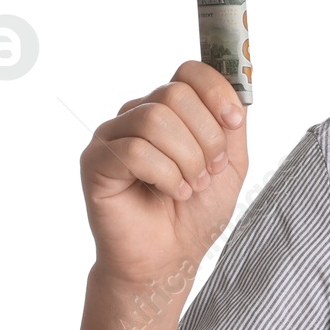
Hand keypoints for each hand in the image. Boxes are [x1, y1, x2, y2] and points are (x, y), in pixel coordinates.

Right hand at [79, 59, 247, 286]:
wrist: (170, 258)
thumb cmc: (195, 213)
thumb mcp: (230, 164)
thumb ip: (232, 126)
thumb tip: (234, 92)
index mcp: (169, 110)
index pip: (189, 72)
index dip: (216, 92)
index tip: (234, 123)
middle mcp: (137, 115)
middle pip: (176, 94)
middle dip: (206, 137)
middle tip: (208, 171)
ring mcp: (113, 135)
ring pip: (155, 119)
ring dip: (187, 159)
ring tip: (191, 186)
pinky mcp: (95, 161)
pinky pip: (134, 151)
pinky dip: (165, 176)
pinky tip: (170, 193)